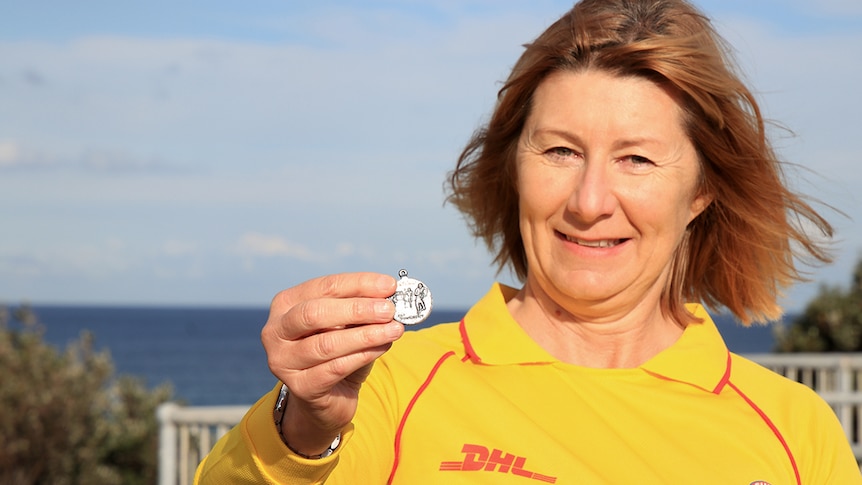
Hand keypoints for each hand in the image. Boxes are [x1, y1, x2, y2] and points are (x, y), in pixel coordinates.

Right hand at [260, 272, 403, 454]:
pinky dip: (363, 355)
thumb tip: (388, 292)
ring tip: (394, 330)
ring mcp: (283, 360)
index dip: (359, 284)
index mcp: (286, 303)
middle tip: (389, 310)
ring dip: (366, 335)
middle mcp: (276, 330)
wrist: (328, 397)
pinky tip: (382, 347)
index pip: (324, 287)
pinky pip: (334, 368)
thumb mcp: (348, 323)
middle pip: (316, 313)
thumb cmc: (339, 351)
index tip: (389, 285)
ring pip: (327, 343)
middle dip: (357, 310)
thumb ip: (362, 307)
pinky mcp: (299, 387)